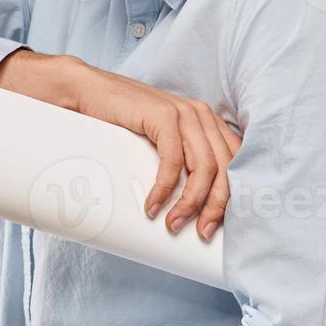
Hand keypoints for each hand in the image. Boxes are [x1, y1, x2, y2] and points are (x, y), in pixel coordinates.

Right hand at [0, 48, 241, 240]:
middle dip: (216, 207)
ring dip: (190, 203)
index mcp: (208, 122)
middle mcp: (202, 115)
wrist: (88, 94)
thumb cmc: (123, 123)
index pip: (237, 163)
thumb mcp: (161, 142)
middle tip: (202, 232)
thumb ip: (183, 160)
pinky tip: (153, 205)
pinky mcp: (164, 115)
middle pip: (225, 169)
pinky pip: (173, 161)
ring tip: (174, 224)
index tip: (219, 224)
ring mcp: (185, 113)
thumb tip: (194, 206)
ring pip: (204, 168)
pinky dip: (164, 189)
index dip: (234, 196)